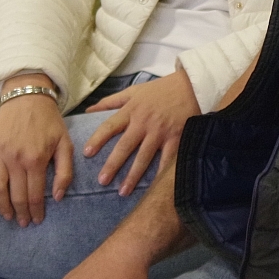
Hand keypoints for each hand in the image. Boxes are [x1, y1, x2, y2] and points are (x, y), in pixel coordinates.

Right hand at [0, 79, 70, 226]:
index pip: (35, 195)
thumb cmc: (49, 122)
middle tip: (23, 223)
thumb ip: (65, 171)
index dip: (36, 211)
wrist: (28, 97)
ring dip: (2, 207)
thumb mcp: (66, 144)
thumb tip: (58, 197)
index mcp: (36, 159)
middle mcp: (16, 159)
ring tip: (8, 216)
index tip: (37, 220)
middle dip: (21, 213)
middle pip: (16, 195)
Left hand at [82, 67, 199, 193]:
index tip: (86, 153)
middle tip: (102, 181)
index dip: (97, 139)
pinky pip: (166, 160)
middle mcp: (144, 122)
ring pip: (144, 157)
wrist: (191, 87)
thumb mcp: (134, 91)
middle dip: (113, 164)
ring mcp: (160, 132)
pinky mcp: (176, 138)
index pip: (110, 126)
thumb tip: (88, 110)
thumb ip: (110, 101)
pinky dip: (160, 174)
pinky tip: (152, 188)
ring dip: (133, 175)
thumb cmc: (160, 90)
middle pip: (125, 146)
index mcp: (131, 110)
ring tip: (122, 191)